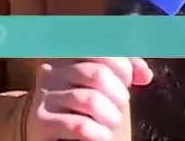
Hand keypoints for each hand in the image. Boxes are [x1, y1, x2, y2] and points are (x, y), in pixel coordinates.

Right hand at [25, 57, 152, 140]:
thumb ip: (121, 70)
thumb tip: (145, 75)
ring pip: (91, 100)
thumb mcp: (97, 83)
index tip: (128, 82)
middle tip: (119, 109)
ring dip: (110, 116)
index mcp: (69, 55)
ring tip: (111, 125)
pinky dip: (98, 134)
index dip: (124, 68)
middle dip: (118, 96)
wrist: (39, 128)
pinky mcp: (41, 122)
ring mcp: (46, 96)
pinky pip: (79, 126)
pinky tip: (102, 137)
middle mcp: (54, 71)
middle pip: (99, 75)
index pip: (103, 51)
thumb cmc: (76, 105)